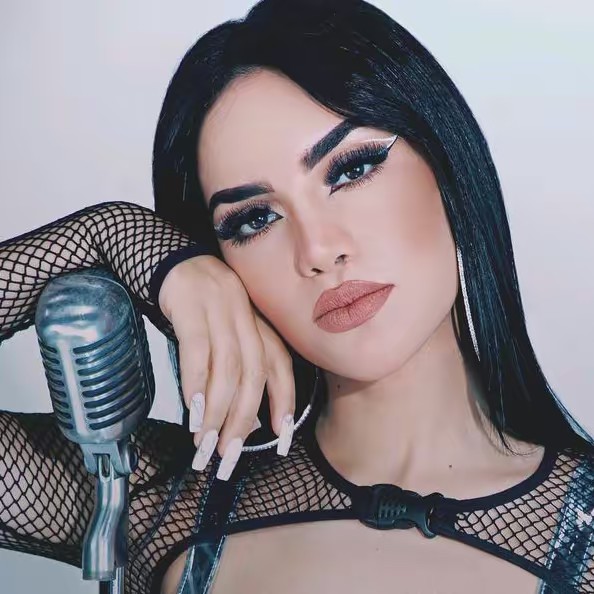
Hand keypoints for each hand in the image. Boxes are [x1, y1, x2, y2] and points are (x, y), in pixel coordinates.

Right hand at [158, 255, 295, 479]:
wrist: (164, 257)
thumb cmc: (196, 302)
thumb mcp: (224, 327)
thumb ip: (234, 361)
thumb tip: (236, 413)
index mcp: (256, 320)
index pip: (280, 364)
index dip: (284, 401)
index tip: (281, 438)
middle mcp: (244, 314)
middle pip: (254, 373)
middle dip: (243, 420)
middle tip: (228, 456)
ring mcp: (218, 307)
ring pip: (228, 367)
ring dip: (218, 411)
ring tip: (204, 442)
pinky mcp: (189, 305)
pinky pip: (197, 349)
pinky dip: (196, 383)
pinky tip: (192, 410)